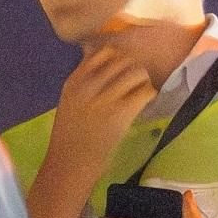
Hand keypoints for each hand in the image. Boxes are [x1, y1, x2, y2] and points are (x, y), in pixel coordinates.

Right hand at [50, 33, 164, 158]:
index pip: (103, 53)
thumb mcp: (68, 102)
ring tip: (139, 93)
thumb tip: (92, 54)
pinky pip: (146, 91)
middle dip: (132, 69)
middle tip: (133, 84)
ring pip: (137, 73)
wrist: (70, 164)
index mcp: (74, 81)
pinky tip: (144, 103)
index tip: (119, 71)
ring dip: (143, 81)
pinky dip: (149, 95)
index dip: (117, 58)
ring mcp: (106, 98)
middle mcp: (90, 85)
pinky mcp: (122, 112)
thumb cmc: (68, 137)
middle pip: (124, 60)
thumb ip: (82, 81)